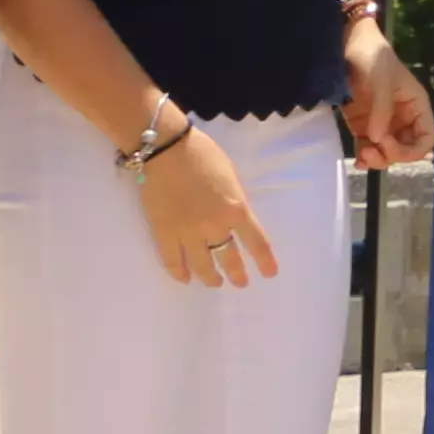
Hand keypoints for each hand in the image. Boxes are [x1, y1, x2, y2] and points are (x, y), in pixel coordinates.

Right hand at [138, 117, 284, 288]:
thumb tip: (235, 218)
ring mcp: (187, 232)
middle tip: (240, 283)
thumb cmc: (203, 154)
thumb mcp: (231, 176)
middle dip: (237, 274)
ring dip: (210, 277)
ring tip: (215, 283)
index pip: (256, 242)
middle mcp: (214, 226)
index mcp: (236, 209)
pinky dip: (178, 273)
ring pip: (201, 265)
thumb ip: (235, 201)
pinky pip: (172, 261)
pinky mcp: (164, 233)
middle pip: (229, 258)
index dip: (264, 261)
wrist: (166, 149)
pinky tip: (184, 279)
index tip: (270, 274)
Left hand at [341, 27, 433, 168]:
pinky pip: (370, 148)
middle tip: (370, 150)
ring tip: (361, 154)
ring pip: (388, 153)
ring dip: (378, 160)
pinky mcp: (364, 126)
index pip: (426, 138)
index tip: (388, 143)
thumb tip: (377, 139)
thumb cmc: (371, 57)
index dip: (412, 149)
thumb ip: (381, 109)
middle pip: (407, 150)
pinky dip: (366, 158)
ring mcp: (383, 123)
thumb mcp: (381, 79)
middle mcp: (403, 118)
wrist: (346, 45)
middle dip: (391, 155)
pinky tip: (359, 159)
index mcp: (415, 106)